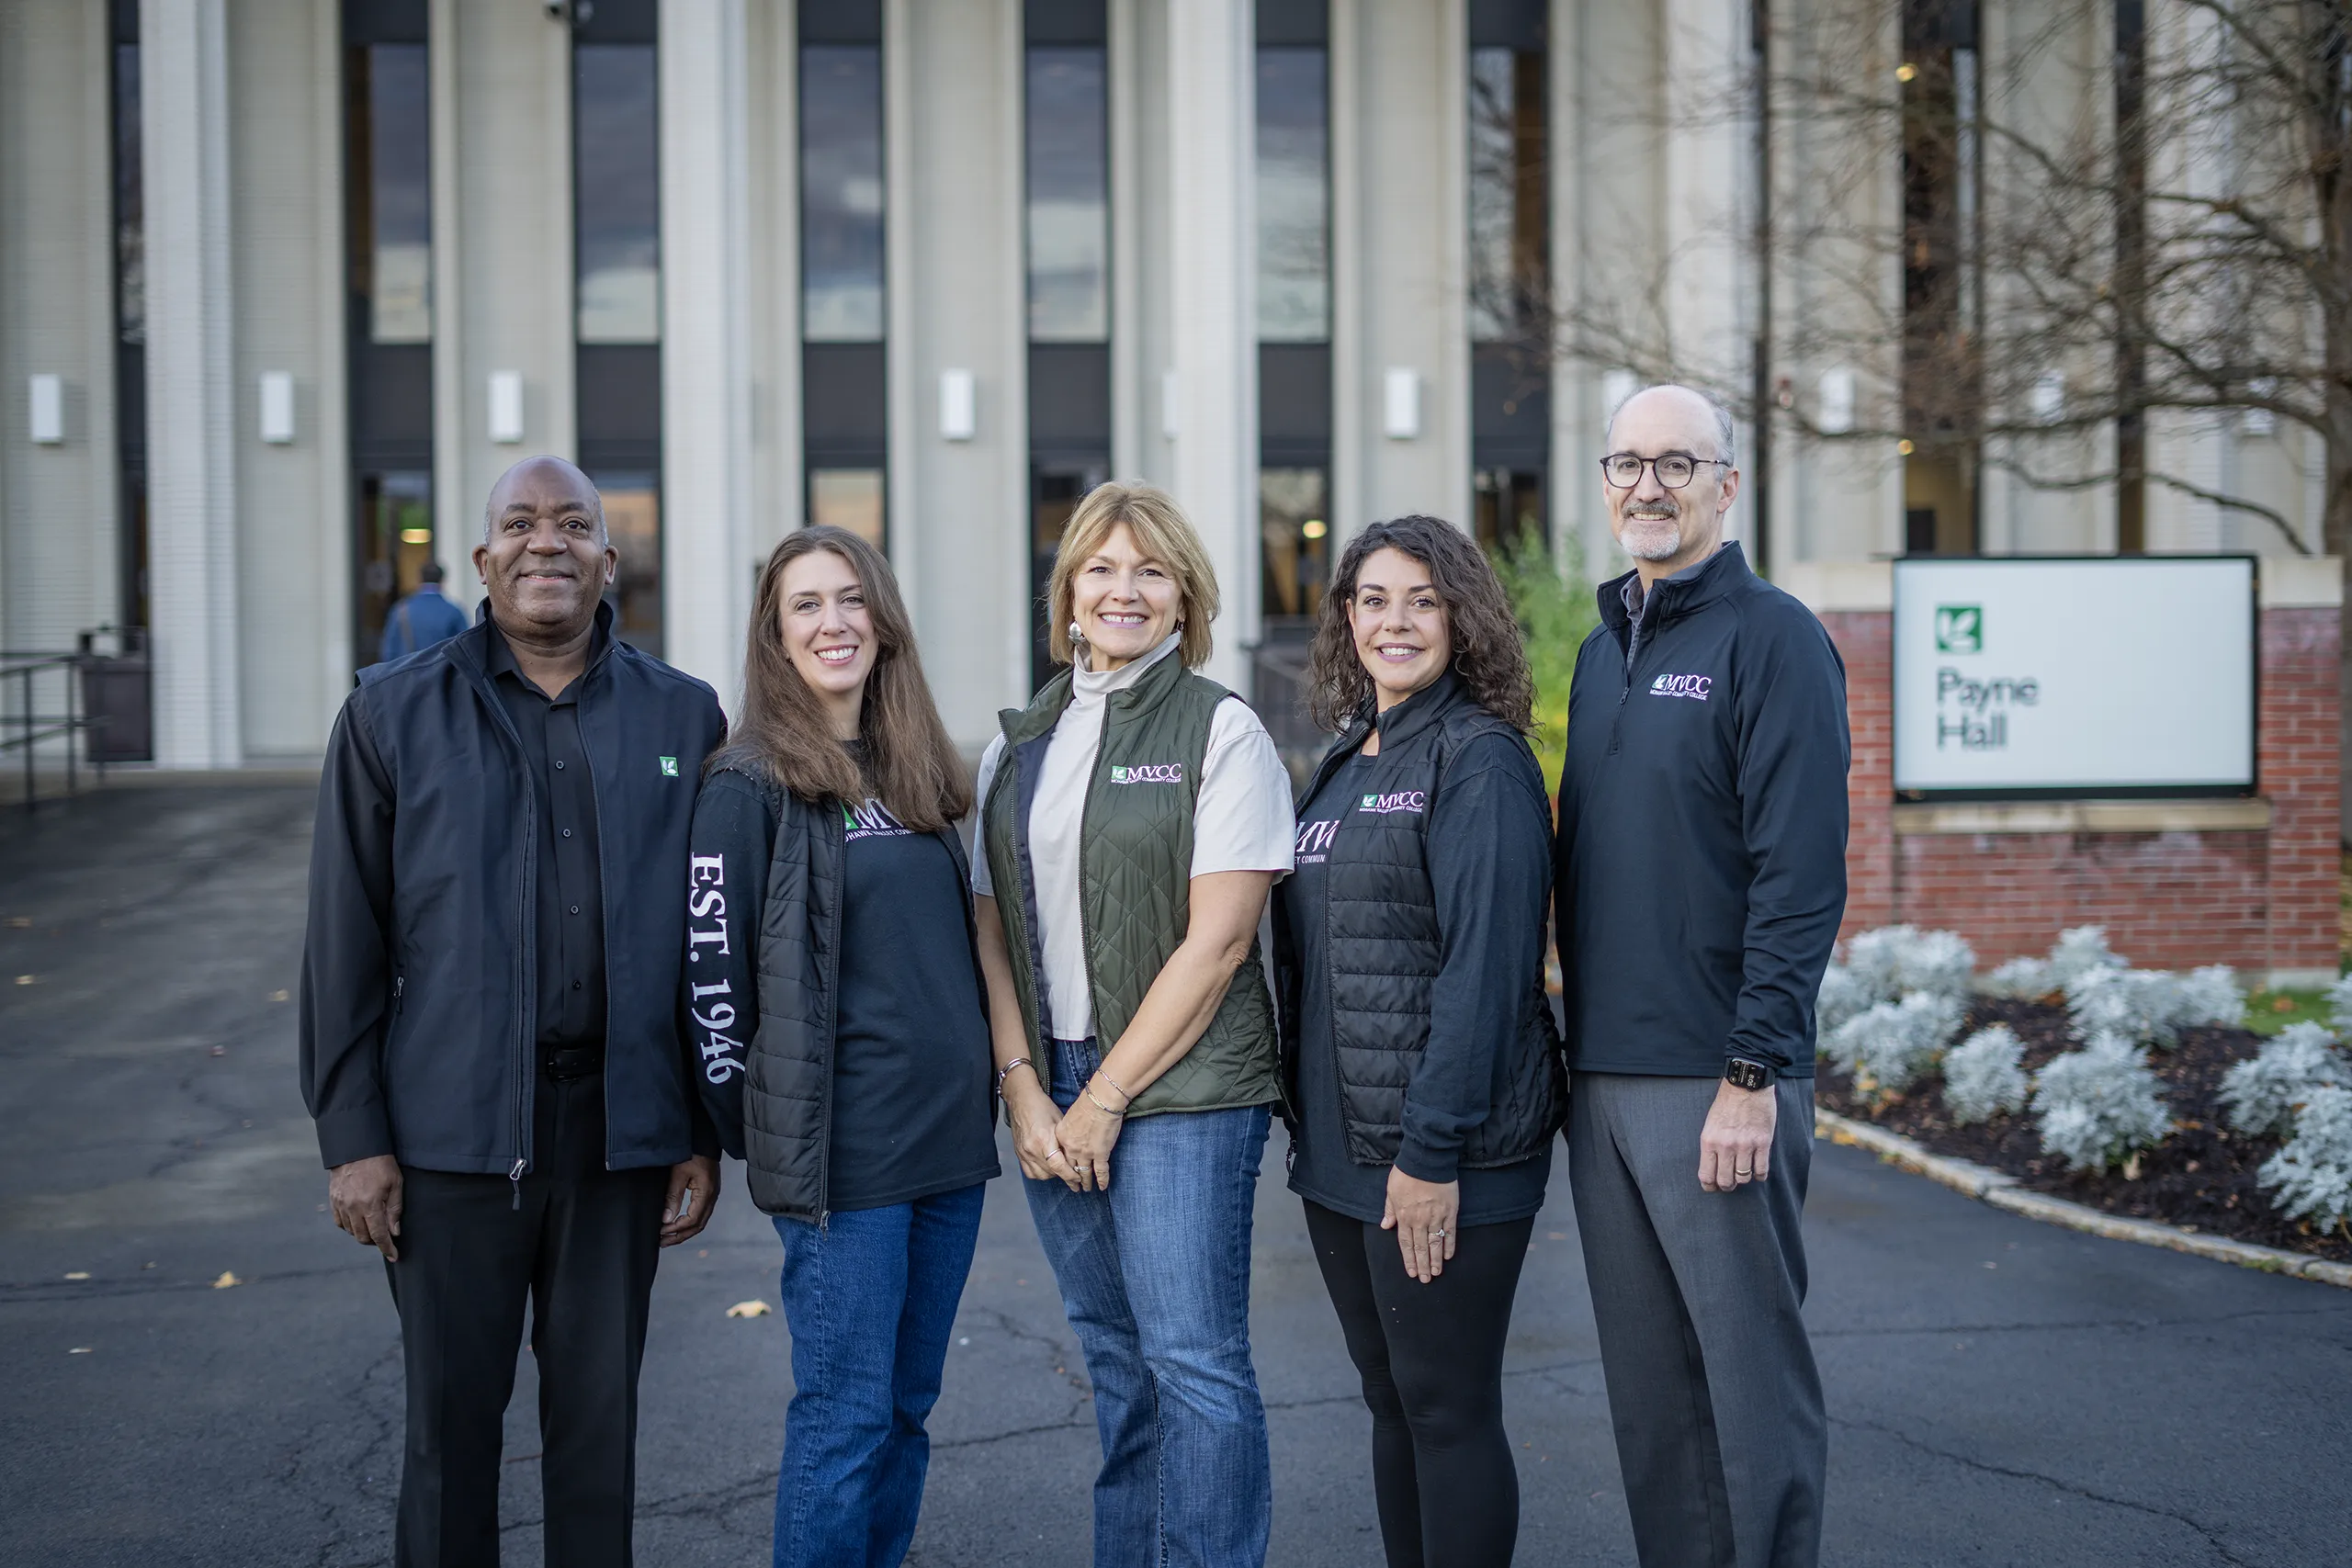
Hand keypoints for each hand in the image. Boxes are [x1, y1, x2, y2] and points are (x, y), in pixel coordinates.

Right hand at [329, 1155, 403, 1261]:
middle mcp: (353, 1208)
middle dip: (375, 1242)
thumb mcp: (395, 1184)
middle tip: (385, 1238)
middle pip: (363, 1237)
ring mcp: (340, 1205)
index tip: (394, 1256)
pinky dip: (350, 1226)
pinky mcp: (333, 1200)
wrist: (356, 1147)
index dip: (387, 1248)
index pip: (379, 1234)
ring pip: (351, 1231)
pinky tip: (359, 1221)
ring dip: (363, 1234)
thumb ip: (395, 1209)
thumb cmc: (380, 1163)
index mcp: (370, 1204)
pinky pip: (340, 1222)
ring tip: (374, 1228)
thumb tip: (394, 1231)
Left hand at [661, 1155, 719, 1245]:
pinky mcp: (708, 1192)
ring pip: (700, 1222)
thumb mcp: (678, 1173)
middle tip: (662, 1242)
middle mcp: (712, 1196)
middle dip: (680, 1236)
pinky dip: (688, 1223)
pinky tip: (677, 1224)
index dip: (677, 1229)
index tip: (662, 1232)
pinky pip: (700, 1214)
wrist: (703, 1138)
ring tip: (667, 1238)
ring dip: (684, 1232)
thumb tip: (667, 1218)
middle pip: (698, 1225)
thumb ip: (673, 1196)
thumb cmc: (692, 1151)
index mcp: (706, 1192)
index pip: (693, 1219)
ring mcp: (711, 1195)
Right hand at [1005, 1076, 1076, 1185]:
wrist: (1021, 1100)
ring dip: (1053, 1175)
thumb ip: (1066, 1141)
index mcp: (1044, 1139)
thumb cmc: (1042, 1107)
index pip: (1058, 1165)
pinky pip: (1030, 1172)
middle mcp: (1032, 1148)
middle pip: (1051, 1172)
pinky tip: (1048, 1169)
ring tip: (1062, 1170)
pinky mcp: (1019, 1154)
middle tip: (1075, 1176)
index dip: (1070, 1175)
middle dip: (1065, 1176)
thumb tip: (1077, 1157)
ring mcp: (1024, 1152)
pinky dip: (1041, 1173)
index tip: (1079, 1178)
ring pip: (1041, 1175)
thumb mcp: (1060, 1121)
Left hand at [1053, 1085, 1126, 1192]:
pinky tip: (1102, 1186)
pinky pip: (1101, 1171)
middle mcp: (1070, 1148)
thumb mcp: (1069, 1116)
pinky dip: (1102, 1180)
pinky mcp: (1100, 1154)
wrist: (1100, 1101)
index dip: (1062, 1167)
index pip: (1059, 1157)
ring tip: (1086, 1189)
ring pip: (1084, 1173)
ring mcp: (1085, 1153)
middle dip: (1072, 1179)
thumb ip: (1068, 1129)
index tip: (1064, 1172)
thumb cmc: (1086, 1103)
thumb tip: (1071, 1135)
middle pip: (1070, 1168)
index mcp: (1061, 1138)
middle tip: (1074, 1186)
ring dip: (1086, 1182)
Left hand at [1380, 1167, 1459, 1283]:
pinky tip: (1448, 1256)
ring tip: (1436, 1273)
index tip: (1410, 1271)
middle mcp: (1419, 1221)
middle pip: (1421, 1248)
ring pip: (1435, 1244)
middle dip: (1422, 1265)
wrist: (1427, 1160)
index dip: (1408, 1259)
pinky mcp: (1450, 1212)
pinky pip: (1450, 1233)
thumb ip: (1389, 1210)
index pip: (1405, 1243)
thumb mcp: (1391, 1190)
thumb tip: (1385, 1225)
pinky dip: (1449, 1245)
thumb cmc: (1407, 1173)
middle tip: (1424, 1280)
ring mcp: (1436, 1217)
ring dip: (1435, 1260)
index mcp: (1404, 1216)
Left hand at [1699, 1078, 1776, 1191]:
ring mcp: (1745, 1145)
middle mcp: (1726, 1146)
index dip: (1710, 1186)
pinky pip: (1762, 1170)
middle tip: (1730, 1183)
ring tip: (1743, 1173)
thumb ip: (1711, 1146)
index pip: (1706, 1175)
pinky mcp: (1763, 1143)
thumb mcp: (1710, 1124)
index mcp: (1709, 1141)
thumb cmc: (1726, 1104)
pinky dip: (1760, 1175)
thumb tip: (1713, 1168)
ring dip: (1744, 1179)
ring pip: (1744, 1178)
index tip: (1713, 1187)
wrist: (1746, 1085)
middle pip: (1726, 1181)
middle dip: (1727, 1186)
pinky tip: (1758, 1172)